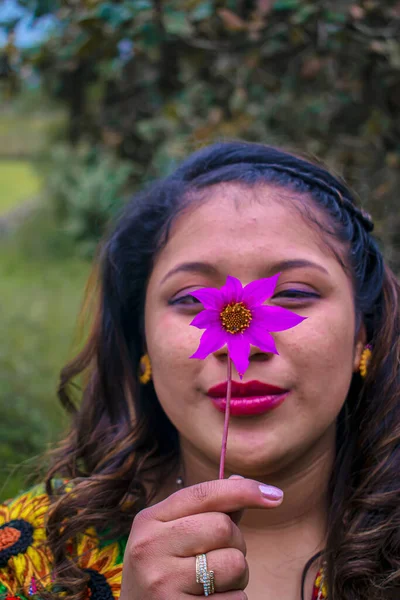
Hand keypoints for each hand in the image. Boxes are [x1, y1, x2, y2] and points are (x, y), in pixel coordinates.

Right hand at [120, 476, 282, 598]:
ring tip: (215, 584)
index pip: (204, 494)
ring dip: (238, 576)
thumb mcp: (173, 536)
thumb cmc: (163, 573)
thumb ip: (207, 510)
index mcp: (149, 520)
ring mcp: (162, 583)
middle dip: (235, 542)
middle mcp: (150, 548)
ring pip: (235, 564)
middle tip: (220, 557)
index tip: (275, 495)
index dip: (243, 491)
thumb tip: (242, 481)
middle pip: (223, 527)